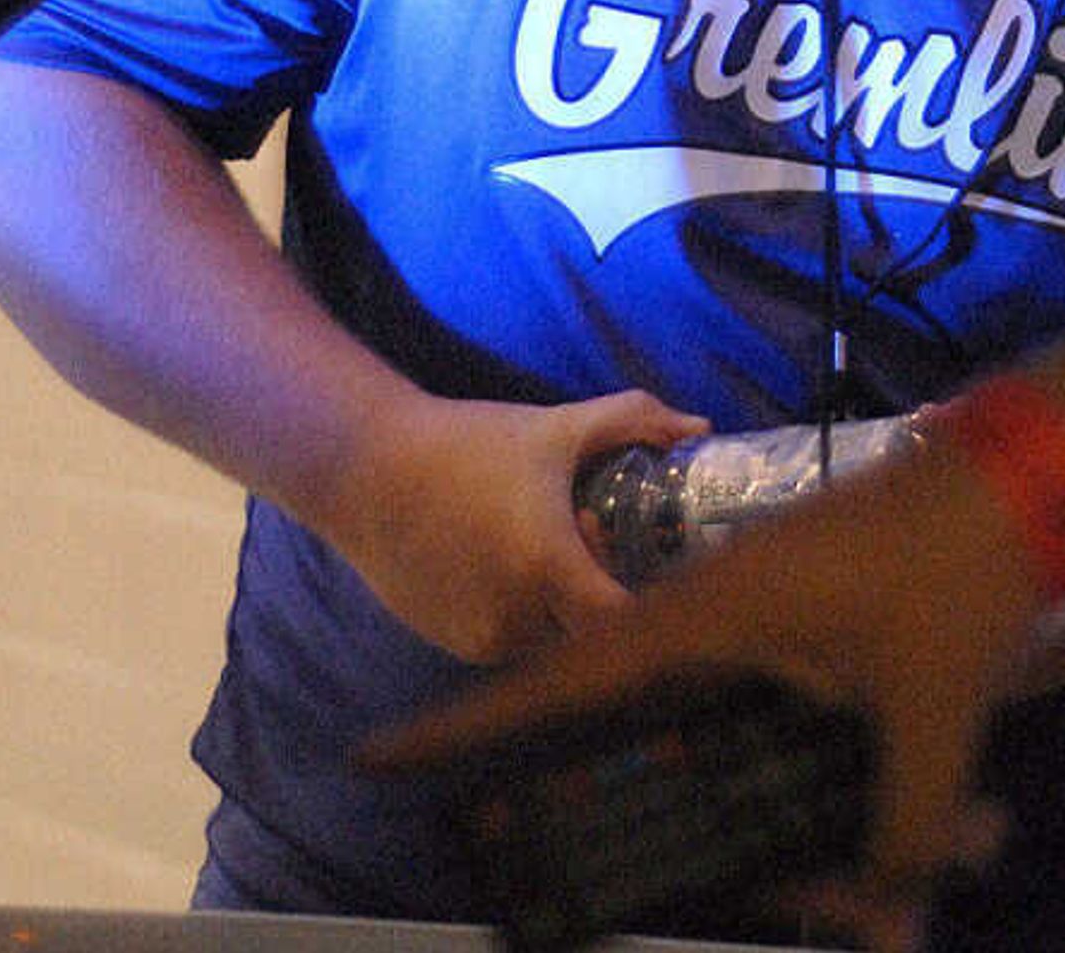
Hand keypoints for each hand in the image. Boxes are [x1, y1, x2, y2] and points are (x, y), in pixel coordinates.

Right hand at [307, 387, 703, 663]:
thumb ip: (633, 421)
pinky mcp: (451, 644)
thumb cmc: (468, 444)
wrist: (365, 469)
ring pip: (551, 641)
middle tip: (602, 549)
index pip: (623, 623)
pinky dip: (525, 616)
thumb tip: (699, 427)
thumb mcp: (555, 427)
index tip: (661, 577)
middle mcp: (516, 617)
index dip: (651, 606)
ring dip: (564, 609)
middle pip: (591, 633)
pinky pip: (512, 643)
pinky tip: (510, 568)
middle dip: (605, 599)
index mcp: (548, 566)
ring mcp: (480, 639)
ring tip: (552, 551)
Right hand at [371, 433, 1044, 947]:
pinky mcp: (816, 633)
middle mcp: (716, 621)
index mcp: (705, 617)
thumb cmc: (960, 566)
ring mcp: (766, 625)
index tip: (377, 753)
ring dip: (813, 827)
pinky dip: (847, 788)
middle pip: (656, 742)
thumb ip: (903, 819)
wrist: (1036, 473)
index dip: (468, 723)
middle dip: (725, 835)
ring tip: (900, 883)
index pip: (557, 678)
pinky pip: (791, 729)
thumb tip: (890, 916)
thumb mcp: (930, 704)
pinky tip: (937, 830)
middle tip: (782, 896)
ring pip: (740, 746)